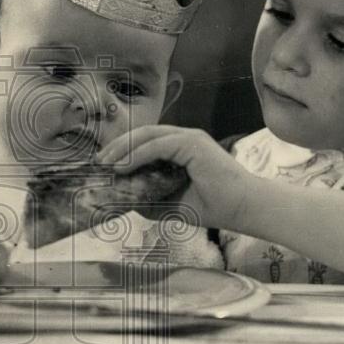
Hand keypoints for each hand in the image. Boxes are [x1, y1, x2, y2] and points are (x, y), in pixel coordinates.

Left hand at [96, 125, 252, 227]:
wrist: (243, 209)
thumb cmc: (214, 207)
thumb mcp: (172, 203)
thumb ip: (150, 197)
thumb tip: (125, 198)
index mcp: (182, 148)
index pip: (146, 142)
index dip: (124, 150)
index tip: (105, 164)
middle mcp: (184, 138)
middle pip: (143, 134)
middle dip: (118, 146)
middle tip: (100, 162)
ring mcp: (189, 138)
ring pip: (147, 136)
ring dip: (123, 149)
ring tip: (106, 164)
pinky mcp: (192, 143)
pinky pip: (157, 146)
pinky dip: (137, 155)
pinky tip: (122, 167)